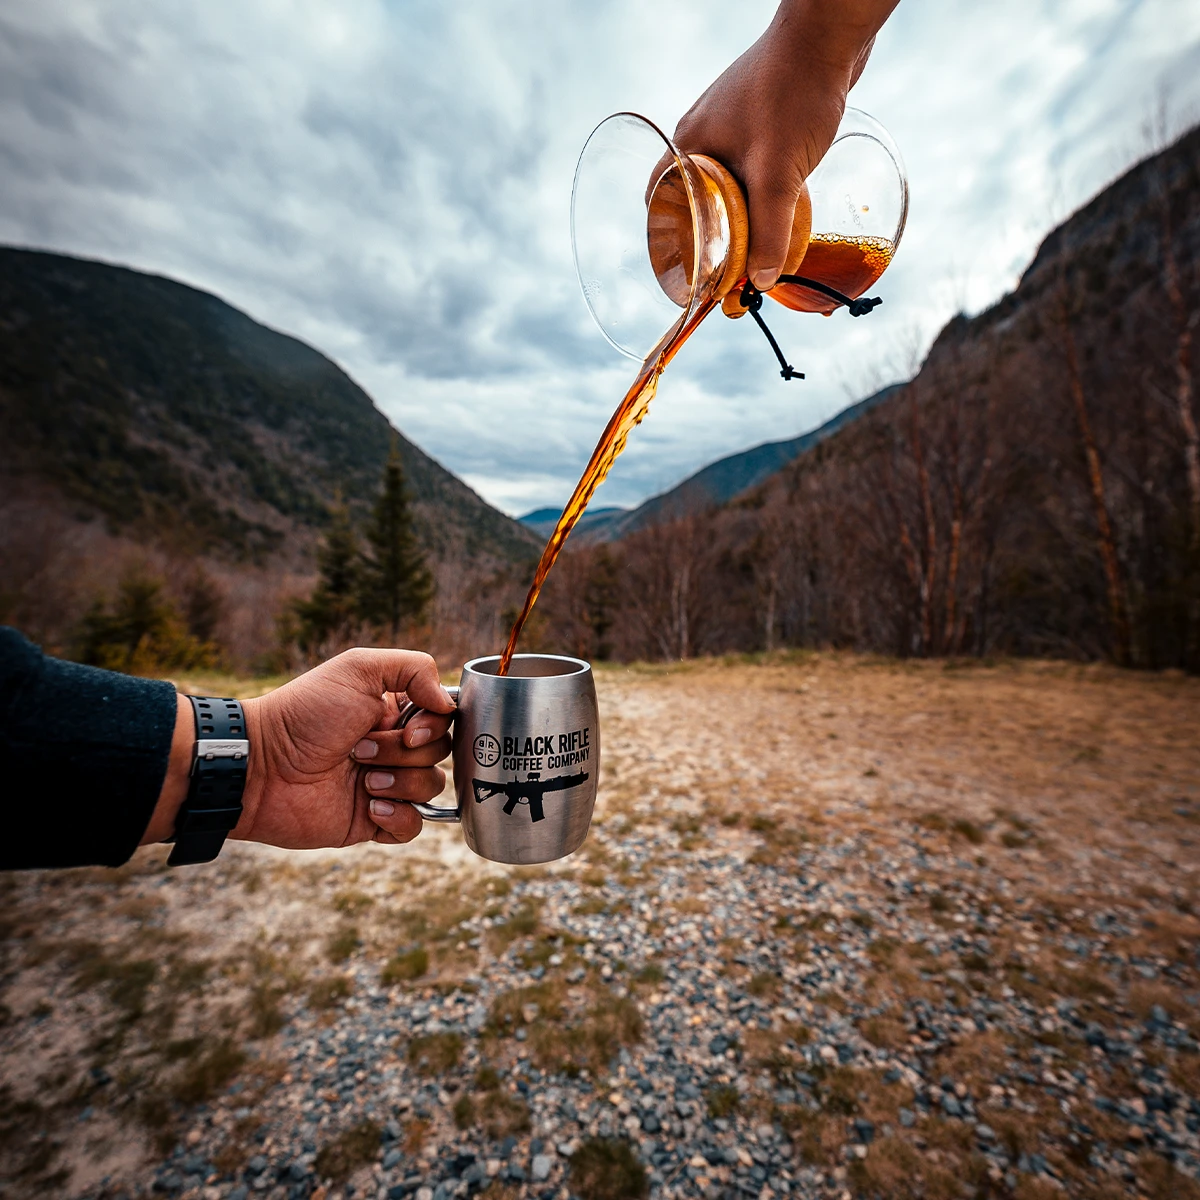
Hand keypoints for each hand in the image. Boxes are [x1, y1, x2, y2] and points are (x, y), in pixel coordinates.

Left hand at [232, 648, 455, 848]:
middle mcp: (392, 745)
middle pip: (440, 753)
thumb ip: (415, 668)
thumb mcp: (358, 668)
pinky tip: (368, 806)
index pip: (443, 717)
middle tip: (360, 750)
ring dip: (400, 782)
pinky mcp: (373, 820)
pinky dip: (398, 817)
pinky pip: (414, 826)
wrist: (261, 767)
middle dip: (404, 752)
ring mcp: (384, 783)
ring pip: (431, 787)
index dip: (432, 726)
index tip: (404, 727)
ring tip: (362, 779)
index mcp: (392, 710)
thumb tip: (448, 703)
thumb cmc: (304, 714)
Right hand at [673, 0, 897, 289]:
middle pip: (694, 197)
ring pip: (725, 182)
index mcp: (688, 146)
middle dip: (710, 232)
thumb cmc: (794, 94)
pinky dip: (759, 188)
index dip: (667, 238)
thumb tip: (762, 282)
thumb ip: (769, 231)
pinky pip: (750, 165)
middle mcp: (702, 134)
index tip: (686, 268)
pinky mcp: (761, 116)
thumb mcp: (777, 175)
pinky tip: (779, 201)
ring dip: (738, 211)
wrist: (829, 36)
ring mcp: (731, 123)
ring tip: (756, 241)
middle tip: (726, 266)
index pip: (659, 200)